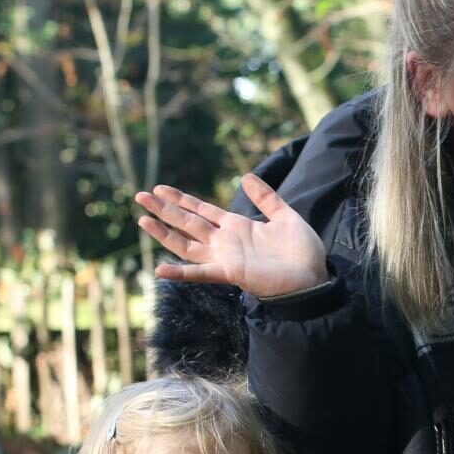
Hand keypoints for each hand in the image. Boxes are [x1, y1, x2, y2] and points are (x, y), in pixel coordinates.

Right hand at [134, 174, 327, 297]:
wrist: (314, 277)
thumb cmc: (302, 252)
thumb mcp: (285, 216)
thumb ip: (266, 198)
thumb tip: (246, 176)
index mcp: (236, 226)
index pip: (201, 210)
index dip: (181, 199)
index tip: (159, 188)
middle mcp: (225, 242)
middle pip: (187, 222)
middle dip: (164, 209)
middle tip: (140, 195)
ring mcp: (225, 258)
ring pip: (186, 244)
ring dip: (164, 233)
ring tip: (143, 219)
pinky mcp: (231, 273)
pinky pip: (201, 273)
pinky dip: (180, 273)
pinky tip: (159, 269)